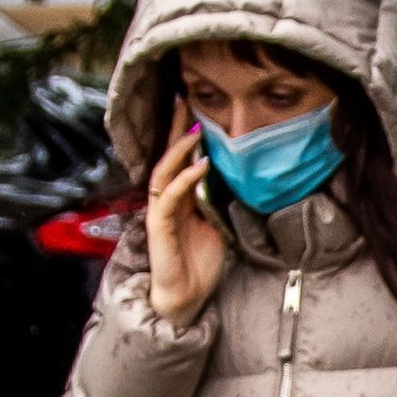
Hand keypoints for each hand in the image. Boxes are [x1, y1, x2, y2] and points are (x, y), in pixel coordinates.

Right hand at [143, 128, 228, 328]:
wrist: (186, 296)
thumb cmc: (200, 264)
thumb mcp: (218, 226)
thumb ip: (219, 204)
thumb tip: (237, 182)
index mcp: (179, 199)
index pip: (179, 159)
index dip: (185, 134)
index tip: (195, 109)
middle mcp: (166, 200)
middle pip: (167, 156)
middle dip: (174, 129)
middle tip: (183, 100)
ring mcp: (160, 212)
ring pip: (164, 171)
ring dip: (179, 149)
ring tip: (194, 129)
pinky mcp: (159, 226)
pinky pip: (170, 196)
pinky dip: (186, 178)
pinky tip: (200, 164)